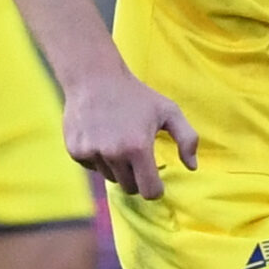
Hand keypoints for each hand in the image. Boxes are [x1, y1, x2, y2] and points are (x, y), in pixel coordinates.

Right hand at [63, 63, 198, 198]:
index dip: (156, 189)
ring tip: (118, 141)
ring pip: (110, 177)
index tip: (156, 180)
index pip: (150, 191)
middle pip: (129, 187)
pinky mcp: (76, 151)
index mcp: (138, 148)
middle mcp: (113, 154)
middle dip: (137, 177)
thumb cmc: (136, 94)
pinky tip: (101, 136)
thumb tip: (192, 166)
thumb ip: (187, 139)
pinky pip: (92, 167)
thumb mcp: (169, 111)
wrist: (94, 77)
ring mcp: (92, 153)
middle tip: (137, 155)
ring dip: (117, 167)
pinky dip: (98, 158)